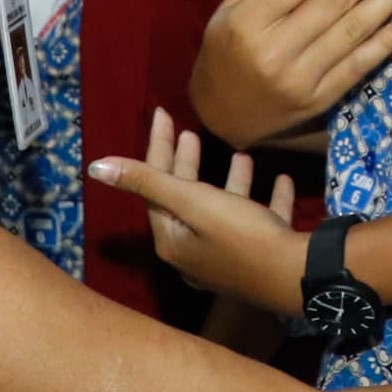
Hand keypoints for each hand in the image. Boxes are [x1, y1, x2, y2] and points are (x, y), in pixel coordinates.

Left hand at [95, 111, 310, 313]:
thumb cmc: (240, 235)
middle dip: (187, 163)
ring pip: (223, 210)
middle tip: (190, 130)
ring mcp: (226, 257)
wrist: (295, 277)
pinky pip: (258, 222)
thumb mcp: (192, 203)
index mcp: (172, 238)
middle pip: (184, 198)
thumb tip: (95, 167)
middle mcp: (193, 251)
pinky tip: (280, 180)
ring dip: (230, 181)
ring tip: (241, 154)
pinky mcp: (257, 258)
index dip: (158, 147)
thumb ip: (147, 182)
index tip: (162, 114)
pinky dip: (266, 200)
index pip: (154, 185)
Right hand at [190, 0, 391, 145]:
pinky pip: (358, 66)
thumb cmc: (226, 52)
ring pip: (352, 31)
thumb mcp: (231, 6)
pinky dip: (385, 43)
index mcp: (247, 21)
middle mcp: (274, 50)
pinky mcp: (320, 100)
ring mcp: (300, 78)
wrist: (223, 117)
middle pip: (333, 0)